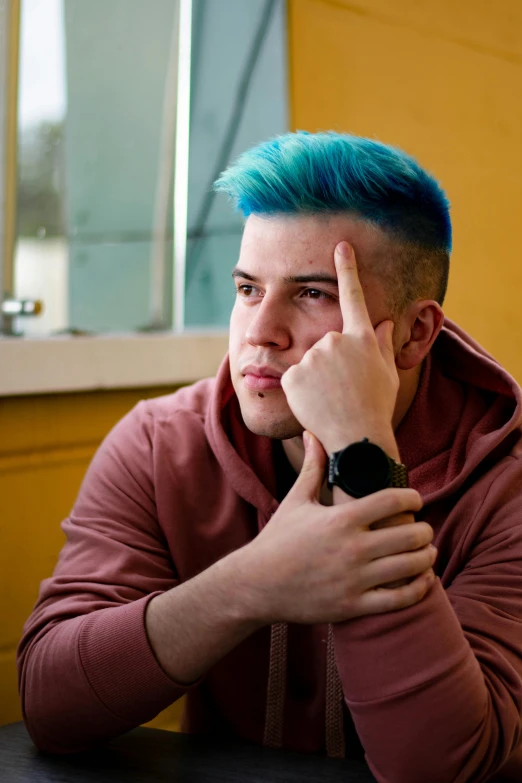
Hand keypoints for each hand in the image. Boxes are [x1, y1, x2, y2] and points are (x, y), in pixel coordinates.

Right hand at [238, 433, 435, 624]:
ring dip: (426, 557)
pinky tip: (423, 579)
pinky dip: (419, 588)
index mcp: (341, 518)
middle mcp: (352, 548)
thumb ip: (312, 467)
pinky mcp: (354, 606)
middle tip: (423, 529)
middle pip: (410, 534)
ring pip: (411, 566)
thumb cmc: (277, 540)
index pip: (393, 500)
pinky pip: (400, 599)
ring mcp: (354, 579)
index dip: (412, 498)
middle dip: (424, 530)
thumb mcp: (295, 501)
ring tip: (426, 552)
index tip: (415, 500)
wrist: (256, 584)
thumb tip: (312, 434)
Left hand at [281, 241, 398, 456]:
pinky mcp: (294, 374)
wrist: (356, 439)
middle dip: (329, 361)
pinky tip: (314, 403)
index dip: (347, 269)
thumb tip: (386, 322)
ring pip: (308, 361)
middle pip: (325, 342)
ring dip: (315, 377)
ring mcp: (313, 357)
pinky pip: (293, 378)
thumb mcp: (386, 375)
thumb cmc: (375, 408)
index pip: (353, 296)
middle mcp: (336, 341)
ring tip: (329, 399)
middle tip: (342, 388)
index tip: (341, 245)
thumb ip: (383, 345)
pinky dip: (300, 390)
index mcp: (362, 338)